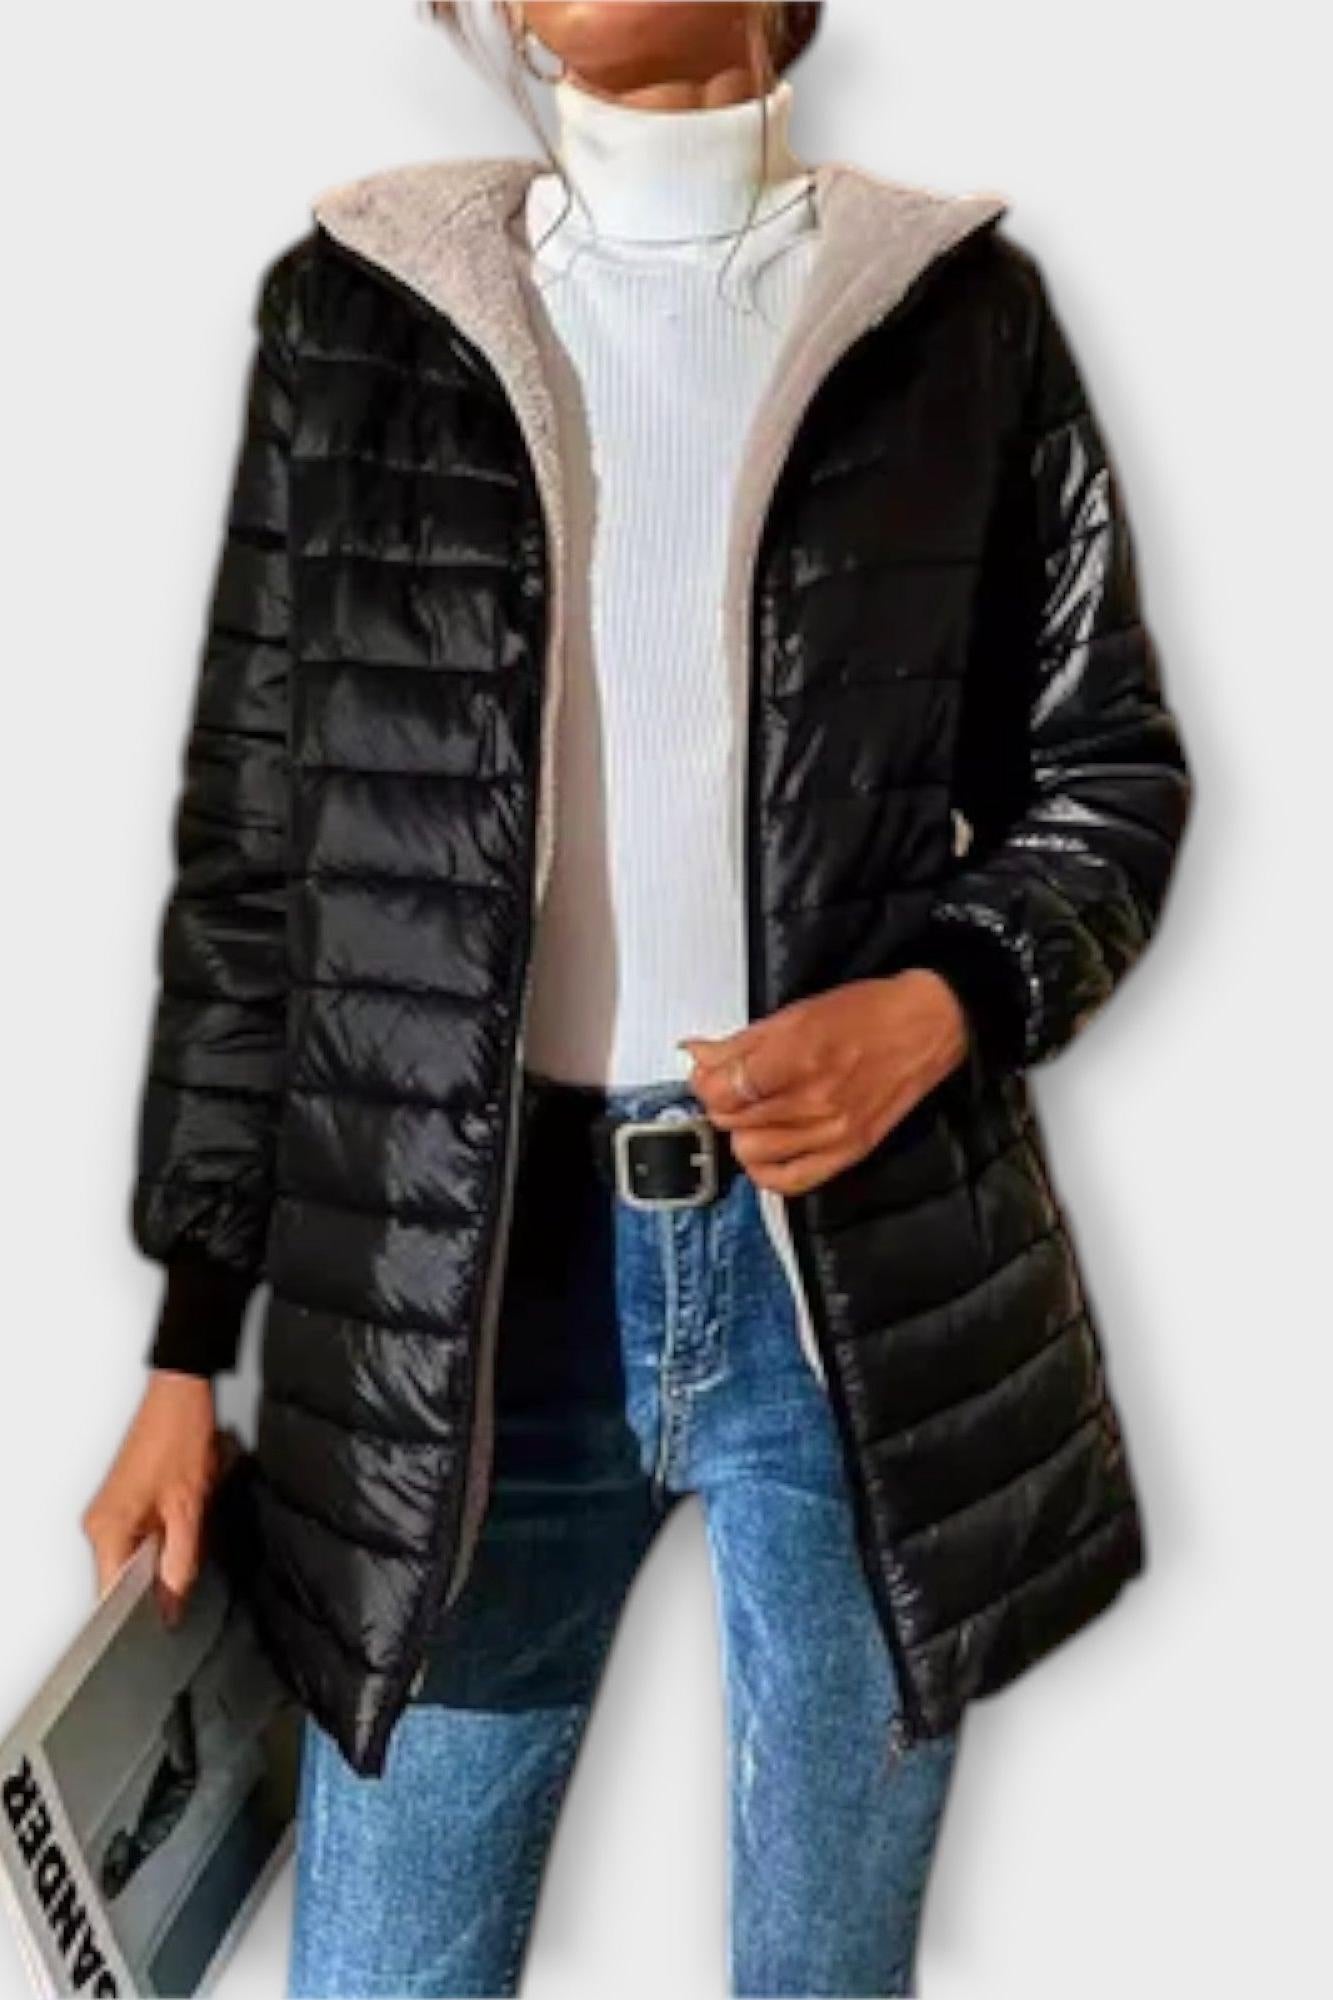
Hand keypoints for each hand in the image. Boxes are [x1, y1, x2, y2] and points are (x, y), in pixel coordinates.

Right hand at [81, 1372, 228, 1627]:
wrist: (182, 1394)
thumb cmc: (181, 1436)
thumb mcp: (189, 1509)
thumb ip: (181, 1562)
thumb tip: (173, 1605)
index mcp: (108, 1529)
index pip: (113, 1594)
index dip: (142, 1609)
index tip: (168, 1615)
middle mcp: (100, 1523)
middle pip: (125, 1577)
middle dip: (159, 1578)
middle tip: (190, 1555)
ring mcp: (110, 1511)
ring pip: (136, 1557)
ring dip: (165, 1554)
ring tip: (188, 1524)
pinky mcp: (124, 1502)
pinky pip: (141, 1536)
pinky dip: (164, 1535)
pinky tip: (184, 1516)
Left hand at [679, 970, 969, 1195]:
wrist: (925, 1027)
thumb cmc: (869, 1013)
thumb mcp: (795, 1013)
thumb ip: (741, 1042)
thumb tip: (698, 1054)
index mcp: (798, 1057)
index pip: (723, 1091)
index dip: (705, 1082)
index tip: (709, 1074)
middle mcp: (815, 1100)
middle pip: (733, 1121)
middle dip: (722, 1102)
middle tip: (731, 1086)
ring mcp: (833, 1131)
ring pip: (752, 1152)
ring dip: (742, 1133)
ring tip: (753, 1112)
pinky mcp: (848, 1152)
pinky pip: (789, 1181)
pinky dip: (766, 1170)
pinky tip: (766, 1149)